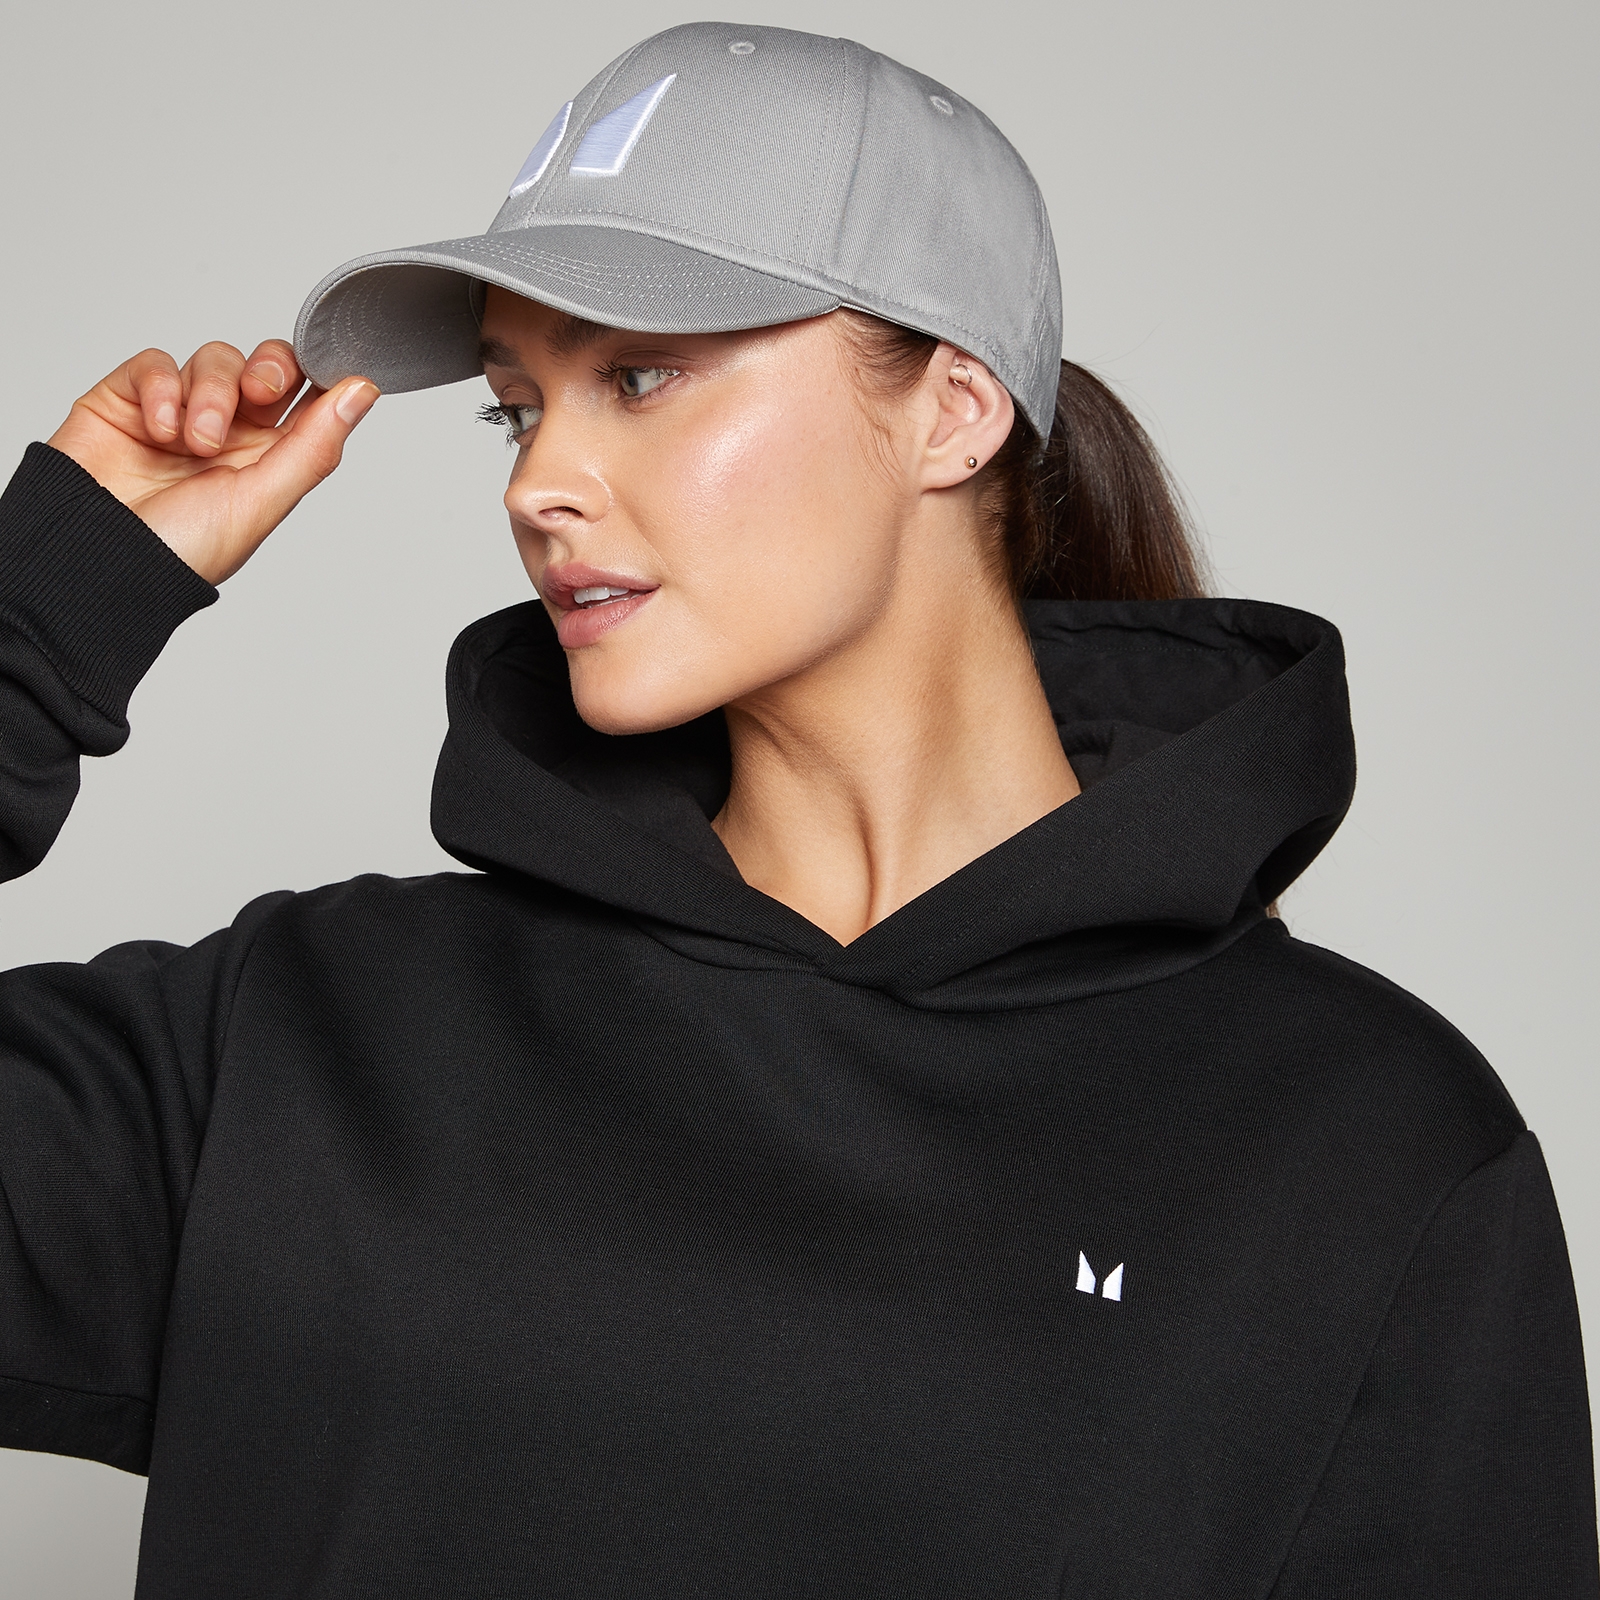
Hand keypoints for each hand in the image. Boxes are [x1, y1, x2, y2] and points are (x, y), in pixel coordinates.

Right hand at [47, 340, 377, 584]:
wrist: (97, 558)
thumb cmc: (181, 549)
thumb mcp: (262, 502)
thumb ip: (314, 445)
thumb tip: (363, 394)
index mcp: (270, 461)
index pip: (309, 401)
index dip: (321, 378)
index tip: (329, 370)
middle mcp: (230, 434)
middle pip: (266, 367)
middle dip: (269, 368)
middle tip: (259, 392)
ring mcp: (180, 413)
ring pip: (215, 361)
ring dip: (210, 396)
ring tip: (194, 443)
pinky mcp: (129, 399)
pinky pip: (157, 364)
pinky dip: (163, 390)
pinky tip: (159, 430)